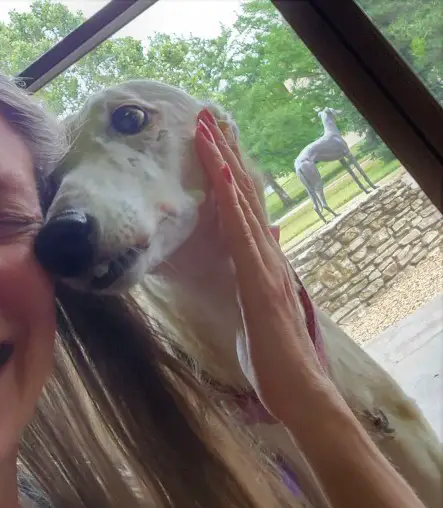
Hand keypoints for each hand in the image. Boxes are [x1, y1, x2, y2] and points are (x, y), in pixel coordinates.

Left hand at [193, 109, 348, 426]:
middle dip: (225, 153)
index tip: (214, 143)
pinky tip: (216, 170)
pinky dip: (228, 197)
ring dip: (222, 162)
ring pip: (241, 202)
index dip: (229, 175)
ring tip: (207, 126)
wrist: (300, 392)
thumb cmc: (278, 362)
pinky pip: (240, 230)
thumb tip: (266, 248)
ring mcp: (264, 265)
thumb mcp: (263, 313)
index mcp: (263, 264)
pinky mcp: (258, 279)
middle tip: (207, 115)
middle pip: (243, 194)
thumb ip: (264, 280)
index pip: (243, 210)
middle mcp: (266, 256)